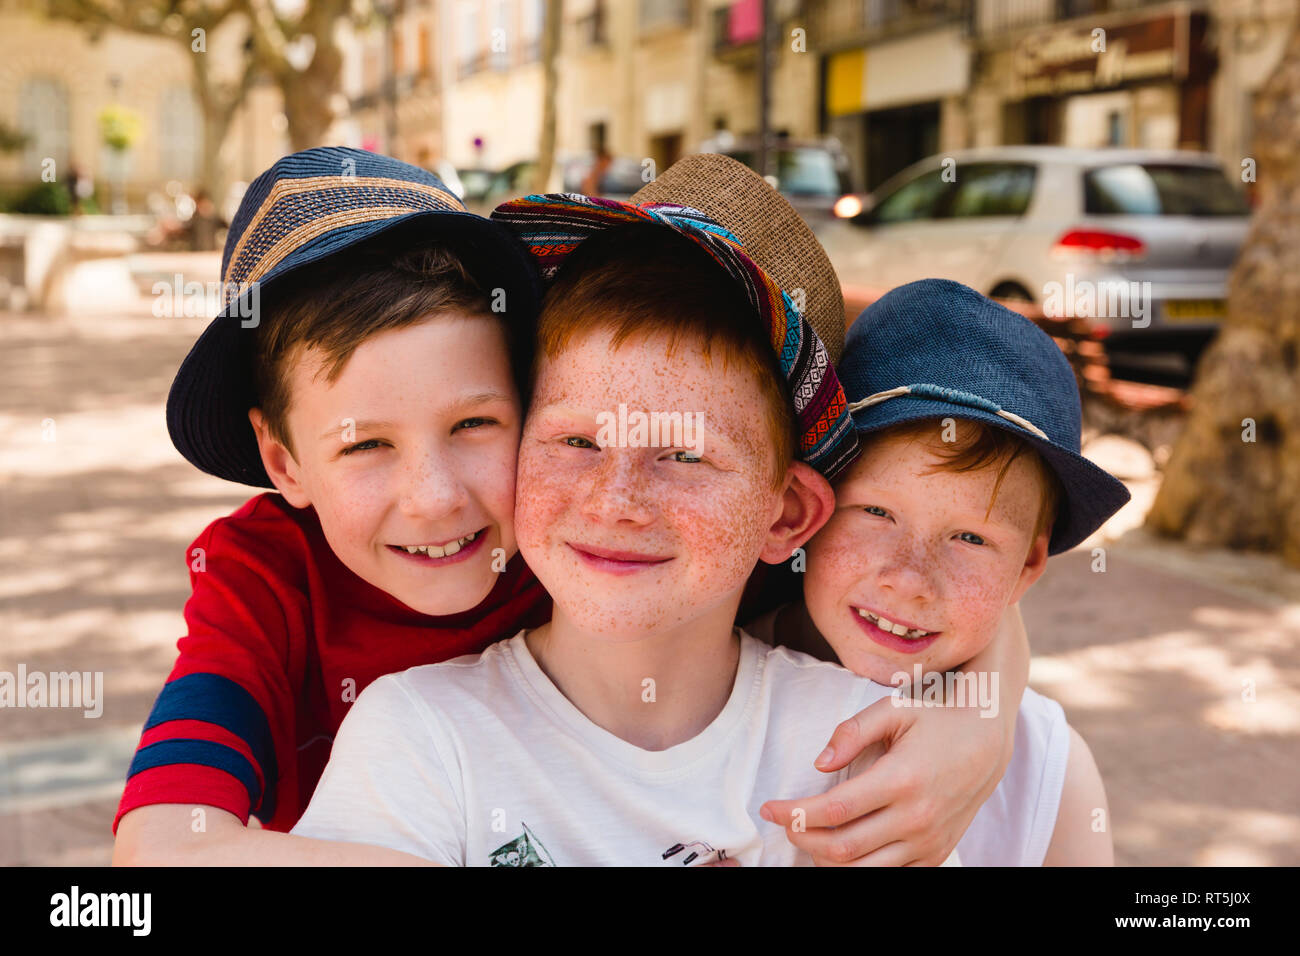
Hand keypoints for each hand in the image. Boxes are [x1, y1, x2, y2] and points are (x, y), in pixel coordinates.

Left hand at [759, 695, 1007, 865]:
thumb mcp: (893, 710)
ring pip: (863, 870)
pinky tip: (840, 849)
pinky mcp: (936, 855)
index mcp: (901, 779)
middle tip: (784, 822)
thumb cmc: (936, 720)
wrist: (989, 743)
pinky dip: (858, 868)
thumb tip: (819, 764)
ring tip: (807, 836)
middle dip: (802, 838)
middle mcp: (916, 817)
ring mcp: (928, 842)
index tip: (769, 808)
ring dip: (825, 858)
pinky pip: (889, 875)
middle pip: (842, 847)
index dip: (794, 814)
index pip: (834, 809)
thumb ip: (852, 731)